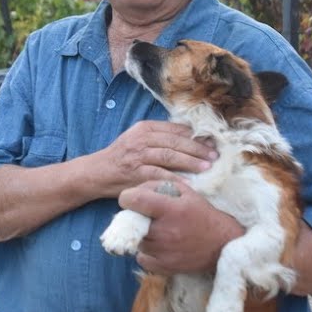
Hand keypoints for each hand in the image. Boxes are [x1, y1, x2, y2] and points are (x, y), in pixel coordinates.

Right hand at [92, 121, 217, 198]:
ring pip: (170, 156)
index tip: (211, 141)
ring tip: (207, 167)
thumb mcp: (138, 139)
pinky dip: (175, 179)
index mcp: (144, 128)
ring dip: (191, 162)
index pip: (175, 129)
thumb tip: (191, 138)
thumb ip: (159, 137)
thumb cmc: (122, 157)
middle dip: (198, 149)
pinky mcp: (135, 173)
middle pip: (175, 142)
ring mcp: (138, 156)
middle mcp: (141, 139)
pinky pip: (159, 175)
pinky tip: (189, 183)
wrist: (97, 172)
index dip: (195, 135)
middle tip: (214, 156)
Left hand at [117, 179, 243, 274]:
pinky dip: (146, 252)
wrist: (222, 244)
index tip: (131, 199)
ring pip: (136, 241)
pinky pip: (142, 258)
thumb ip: (158, 186)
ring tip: (158, 231)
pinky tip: (159, 246)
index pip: (134, 200)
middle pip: (131, 223)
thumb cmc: (202, 214)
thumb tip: (134, 190)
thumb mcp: (186, 192)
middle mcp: (165, 232)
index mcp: (171, 210)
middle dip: (134, 217)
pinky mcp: (164, 267)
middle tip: (146, 216)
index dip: (127, 197)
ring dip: (141, 235)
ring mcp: (163, 252)